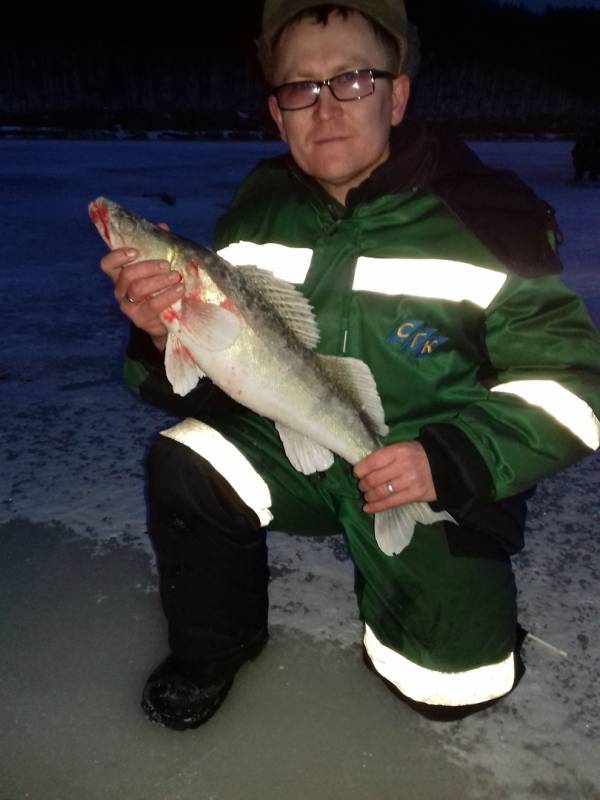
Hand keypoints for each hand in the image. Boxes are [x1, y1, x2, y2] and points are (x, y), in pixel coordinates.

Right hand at [99, 224, 182, 350]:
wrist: (168, 322)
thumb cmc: (162, 290)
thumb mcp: (161, 268)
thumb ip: (159, 248)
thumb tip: (162, 227)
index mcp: (122, 276)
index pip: (108, 264)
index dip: (117, 256)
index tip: (135, 251)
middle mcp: (121, 290)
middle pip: (126, 275)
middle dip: (148, 267)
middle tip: (166, 265)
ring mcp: (129, 306)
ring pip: (138, 289)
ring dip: (159, 281)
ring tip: (176, 277)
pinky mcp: (140, 319)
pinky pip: (152, 305)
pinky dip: (167, 295)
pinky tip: (179, 290)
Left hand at [353, 441, 435, 512]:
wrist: (446, 466)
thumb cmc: (419, 455)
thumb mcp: (402, 448)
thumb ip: (385, 456)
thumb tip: (364, 467)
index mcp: (398, 451)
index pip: (372, 462)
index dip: (360, 470)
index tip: (357, 473)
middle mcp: (403, 466)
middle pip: (374, 479)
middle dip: (363, 484)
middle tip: (362, 486)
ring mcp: (409, 482)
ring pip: (380, 492)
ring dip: (368, 496)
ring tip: (366, 496)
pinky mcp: (415, 495)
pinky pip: (390, 503)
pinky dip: (376, 507)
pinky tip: (368, 508)